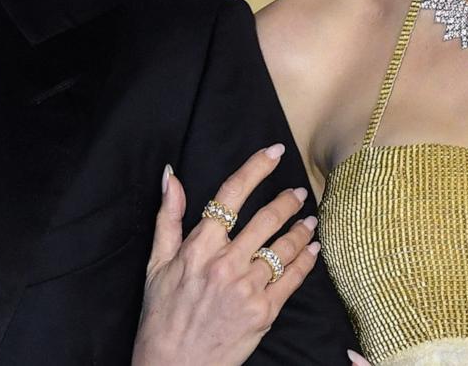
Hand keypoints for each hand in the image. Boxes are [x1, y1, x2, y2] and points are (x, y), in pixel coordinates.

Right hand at [132, 144, 320, 365]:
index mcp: (199, 248)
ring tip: (309, 220)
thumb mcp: (156, 264)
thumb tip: (172, 177)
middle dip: (287, 200)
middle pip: (266, 218)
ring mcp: (247, 289)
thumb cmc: (162, 316)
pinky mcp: (264, 313)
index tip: (273, 152)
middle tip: (298, 192)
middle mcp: (225, 264)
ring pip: (283, 247)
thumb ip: (168, 218)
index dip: (255, 168)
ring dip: (300, 228)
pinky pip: (292, 278)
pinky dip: (306, 260)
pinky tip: (311, 249)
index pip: (231, 195)